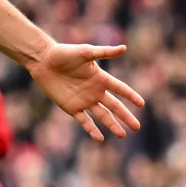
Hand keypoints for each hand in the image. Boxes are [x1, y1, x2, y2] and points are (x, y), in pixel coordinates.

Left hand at [24, 42, 143, 142]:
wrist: (44, 61)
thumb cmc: (65, 53)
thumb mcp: (85, 52)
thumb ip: (104, 52)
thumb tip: (124, 48)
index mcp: (101, 78)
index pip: (120, 89)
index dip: (131, 96)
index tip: (141, 104)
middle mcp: (95, 91)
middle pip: (114, 106)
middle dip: (125, 116)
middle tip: (137, 127)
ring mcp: (84, 101)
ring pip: (102, 116)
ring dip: (112, 125)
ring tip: (122, 135)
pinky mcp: (72, 108)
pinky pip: (84, 121)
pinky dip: (92, 129)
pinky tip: (100, 138)